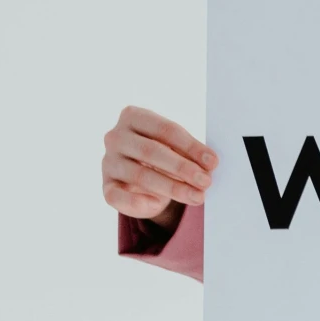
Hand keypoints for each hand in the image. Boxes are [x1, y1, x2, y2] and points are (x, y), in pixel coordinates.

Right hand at [102, 106, 217, 224]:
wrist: (139, 178)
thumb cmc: (161, 156)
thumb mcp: (174, 147)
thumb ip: (187, 152)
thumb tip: (210, 164)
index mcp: (133, 116)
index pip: (165, 130)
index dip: (191, 147)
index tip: (213, 162)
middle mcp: (116, 136)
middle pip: (151, 151)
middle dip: (182, 168)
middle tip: (206, 181)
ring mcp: (108, 162)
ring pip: (140, 175)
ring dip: (172, 187)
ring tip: (197, 197)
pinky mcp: (106, 186)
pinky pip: (117, 196)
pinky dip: (137, 201)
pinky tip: (157, 205)